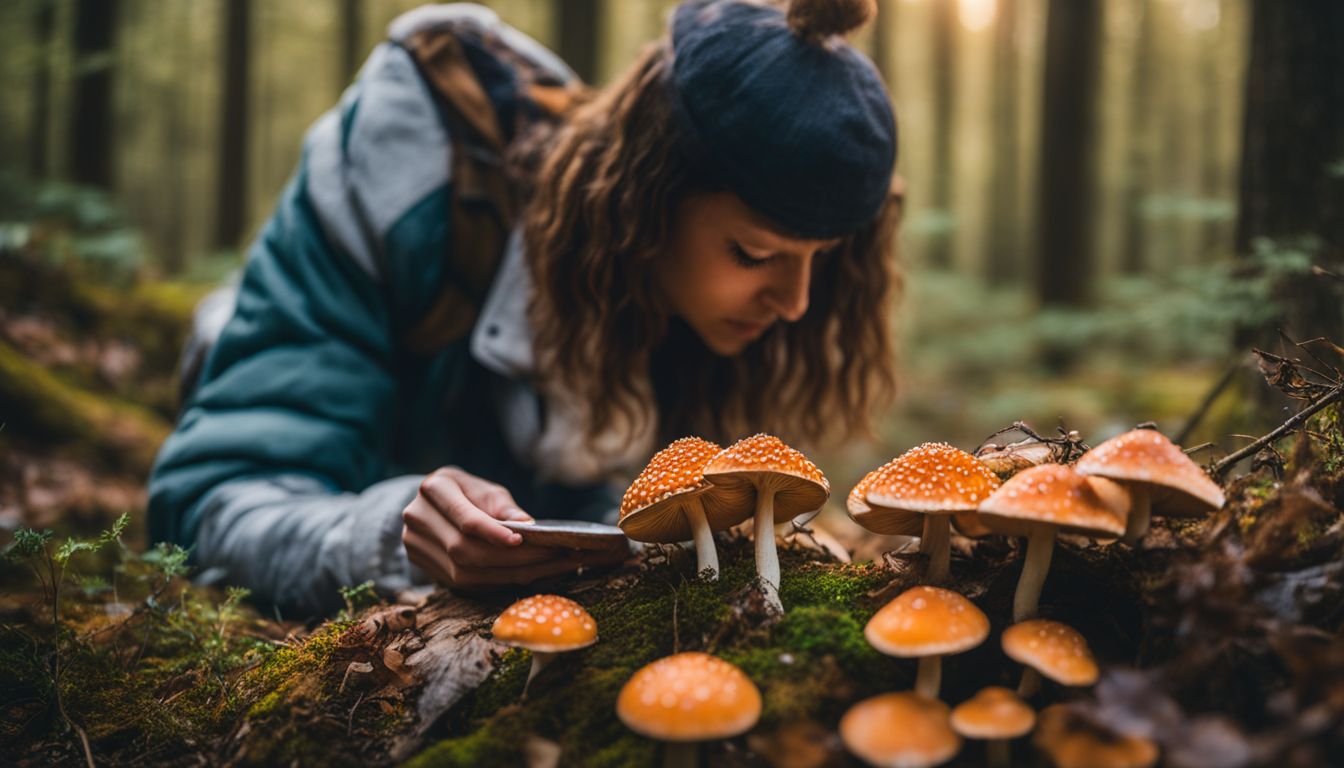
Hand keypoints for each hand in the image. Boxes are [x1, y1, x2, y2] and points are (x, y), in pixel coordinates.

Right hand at [401, 467, 609, 589]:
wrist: (434, 504)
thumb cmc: (468, 491)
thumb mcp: (486, 489)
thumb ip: (504, 507)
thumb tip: (528, 525)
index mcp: (434, 489)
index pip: (465, 519)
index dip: (494, 533)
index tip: (523, 540)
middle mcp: (418, 518)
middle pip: (466, 551)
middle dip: (513, 559)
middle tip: (555, 556)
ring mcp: (416, 546)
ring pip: (465, 574)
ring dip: (511, 575)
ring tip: (551, 569)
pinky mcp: (425, 568)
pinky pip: (465, 584)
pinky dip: (499, 583)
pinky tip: (528, 576)